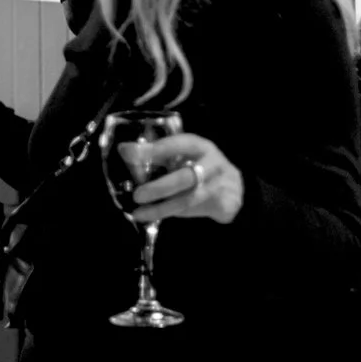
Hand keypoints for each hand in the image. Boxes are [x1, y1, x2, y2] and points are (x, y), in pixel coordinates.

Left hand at [122, 132, 244, 225]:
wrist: (234, 188)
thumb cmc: (201, 169)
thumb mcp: (184, 158)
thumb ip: (160, 157)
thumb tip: (126, 152)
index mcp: (200, 146)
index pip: (177, 144)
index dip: (154, 149)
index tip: (130, 153)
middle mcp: (213, 163)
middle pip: (185, 176)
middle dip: (159, 187)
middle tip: (137, 194)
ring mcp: (221, 184)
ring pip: (189, 199)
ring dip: (162, 207)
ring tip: (139, 213)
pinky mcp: (227, 203)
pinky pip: (197, 211)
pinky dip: (175, 215)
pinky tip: (158, 217)